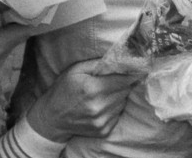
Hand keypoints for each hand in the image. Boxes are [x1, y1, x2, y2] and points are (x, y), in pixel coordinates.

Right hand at [26, 59, 141, 141]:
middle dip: (123, 83)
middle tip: (113, 79)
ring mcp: (102, 121)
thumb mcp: (76, 69)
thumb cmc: (63, 89)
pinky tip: (102, 105)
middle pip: (125, 91)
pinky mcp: (104, 131)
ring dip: (118, 96)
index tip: (139, 67)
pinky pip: (118, 114)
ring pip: (123, 102)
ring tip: (104, 92)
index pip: (123, 80)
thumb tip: (119, 59)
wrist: (52, 118)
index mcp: (92, 89)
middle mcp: (99, 107)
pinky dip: (114, 108)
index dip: (132, 73)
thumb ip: (98, 63)